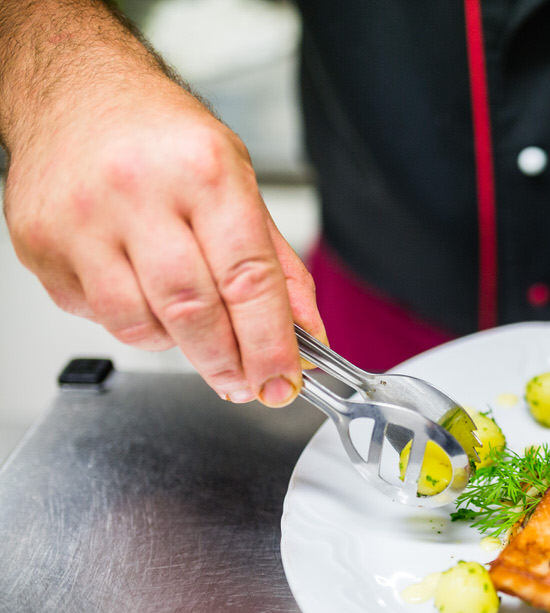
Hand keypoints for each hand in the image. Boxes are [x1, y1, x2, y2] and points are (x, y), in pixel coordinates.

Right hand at [2, 72, 324, 406]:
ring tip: (197, 327)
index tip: (282, 380)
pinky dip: (135, 321)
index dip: (269, 344)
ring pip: (141, 325)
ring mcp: (81, 222)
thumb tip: (305, 331)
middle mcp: (137, 193)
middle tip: (247, 382)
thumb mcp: (240, 181)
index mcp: (203, 172)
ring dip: (180, 346)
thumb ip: (277, 265)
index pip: (247, 279)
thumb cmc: (162, 134)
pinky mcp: (42, 246)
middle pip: (192, 312)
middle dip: (228, 362)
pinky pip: (99, 316)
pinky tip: (144, 291)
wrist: (77, 92)